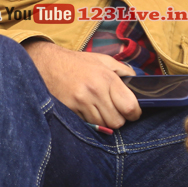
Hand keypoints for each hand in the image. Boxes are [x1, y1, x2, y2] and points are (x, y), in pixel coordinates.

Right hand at [23, 40, 141, 128]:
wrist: (48, 63)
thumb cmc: (78, 63)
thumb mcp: (103, 60)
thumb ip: (124, 71)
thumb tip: (139, 83)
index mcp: (107, 78)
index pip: (130, 107)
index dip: (134, 113)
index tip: (132, 113)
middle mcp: (95, 91)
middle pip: (117, 121)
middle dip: (118, 118)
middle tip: (113, 110)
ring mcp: (81, 102)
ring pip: (103, 125)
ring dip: (103, 121)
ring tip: (98, 108)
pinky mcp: (70, 109)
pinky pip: (87, 124)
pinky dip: (89, 120)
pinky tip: (86, 109)